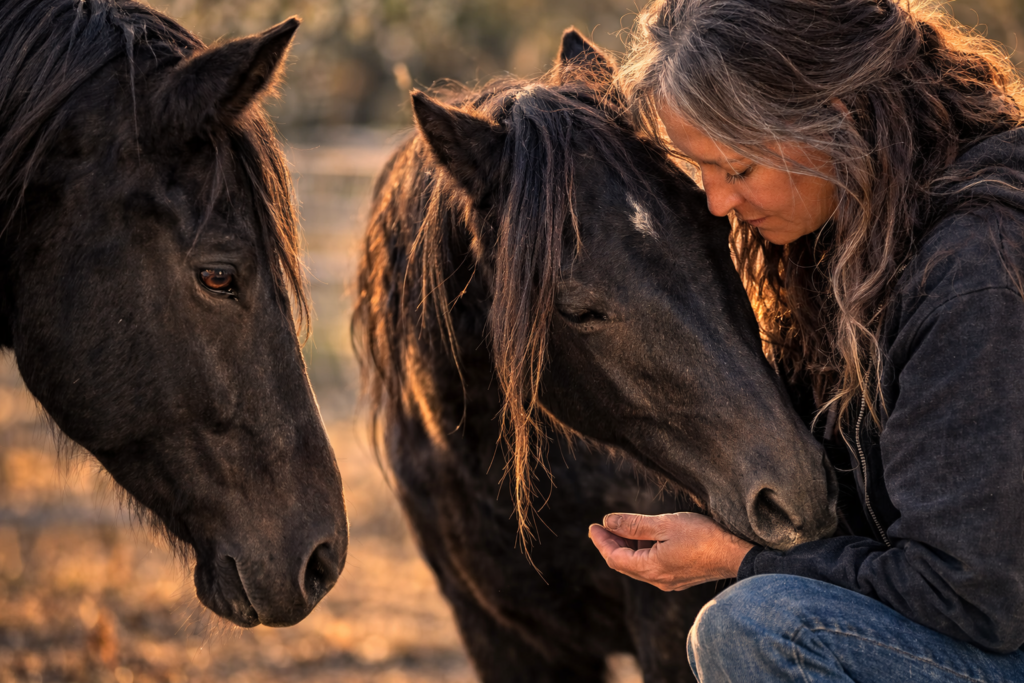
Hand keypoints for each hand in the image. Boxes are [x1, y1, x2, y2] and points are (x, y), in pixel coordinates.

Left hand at [588, 512, 754, 591]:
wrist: (737, 553)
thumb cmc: (703, 536)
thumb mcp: (663, 524)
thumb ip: (633, 525)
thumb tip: (608, 522)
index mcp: (651, 569)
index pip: (615, 558)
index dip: (602, 542)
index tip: (593, 526)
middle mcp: (658, 579)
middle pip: (624, 564)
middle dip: (611, 544)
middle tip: (602, 526)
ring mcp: (670, 580)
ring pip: (638, 564)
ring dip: (628, 546)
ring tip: (624, 526)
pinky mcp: (681, 576)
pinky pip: (652, 565)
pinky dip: (643, 550)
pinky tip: (647, 536)